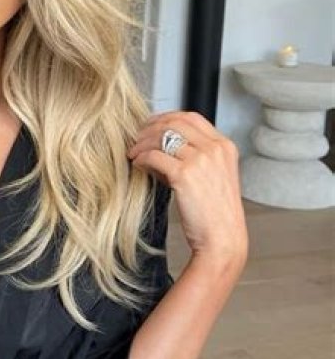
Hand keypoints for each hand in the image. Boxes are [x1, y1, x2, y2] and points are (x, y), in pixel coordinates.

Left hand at [127, 111, 248, 263]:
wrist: (222, 240)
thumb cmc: (215, 213)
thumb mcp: (212, 175)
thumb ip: (193, 156)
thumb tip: (159, 144)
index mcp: (224, 147)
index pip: (191, 117)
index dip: (167, 117)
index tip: (151, 124)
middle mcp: (215, 149)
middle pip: (174, 122)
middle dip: (150, 127)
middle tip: (136, 137)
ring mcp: (201, 160)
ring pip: (161, 137)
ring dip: (142, 143)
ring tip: (133, 152)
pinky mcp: (184, 174)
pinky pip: (153, 156)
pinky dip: (141, 158)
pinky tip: (138, 164)